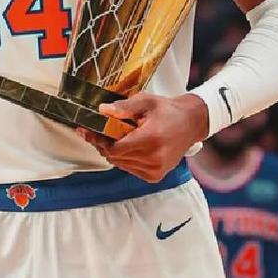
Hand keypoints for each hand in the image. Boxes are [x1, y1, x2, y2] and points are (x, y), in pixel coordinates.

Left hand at [77, 92, 208, 182]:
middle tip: (95, 132)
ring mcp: (156, 170)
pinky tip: (126, 146)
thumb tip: (102, 110)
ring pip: (121, 165)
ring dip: (113, 152)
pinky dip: (124, 159)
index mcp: (151, 140)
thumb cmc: (167, 110)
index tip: (87, 130)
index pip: (115, 149)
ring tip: (112, 137)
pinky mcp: (156, 176)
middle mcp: (154, 159)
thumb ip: (124, 107)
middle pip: (115, 158)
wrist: (190, 123)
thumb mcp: (146, 102)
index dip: (99, 140)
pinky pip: (130, 169)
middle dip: (103, 145)